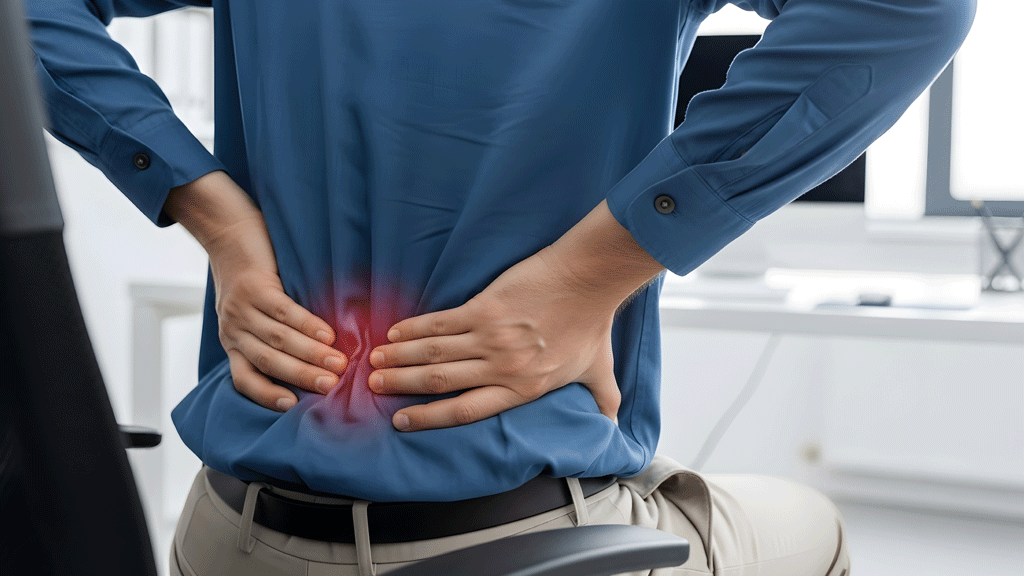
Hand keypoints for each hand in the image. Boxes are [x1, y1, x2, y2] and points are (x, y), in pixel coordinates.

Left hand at [165, 171, 347, 410]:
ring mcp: (241, 309)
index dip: (267, 395)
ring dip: (310, 354)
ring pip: (277, 340)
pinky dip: (307, 325)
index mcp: (232, 342)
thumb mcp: (248, 312)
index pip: (244, 379)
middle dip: (302, 377)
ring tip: (338, 363)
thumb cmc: (247, 274)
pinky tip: (327, 333)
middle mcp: (233, 330)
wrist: (227, 232)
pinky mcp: (254, 287)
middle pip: (268, 363)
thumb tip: (313, 358)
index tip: (293, 406)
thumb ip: (269, 334)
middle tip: (332, 387)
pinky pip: (283, 312)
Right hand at [367, 245, 621, 430]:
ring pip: (434, 353)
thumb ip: (603, 400)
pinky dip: (415, 328)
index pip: (466, 411)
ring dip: (400, 359)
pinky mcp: (485, 307)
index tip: (403, 421)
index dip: (430, 418)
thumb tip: (613, 427)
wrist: (589, 280)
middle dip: (403, 387)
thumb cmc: (593, 323)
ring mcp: (491, 337)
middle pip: (440, 382)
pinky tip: (395, 333)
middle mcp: (502, 367)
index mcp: (523, 388)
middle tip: (374, 388)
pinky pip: (441, 322)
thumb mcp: (600, 372)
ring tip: (374, 363)